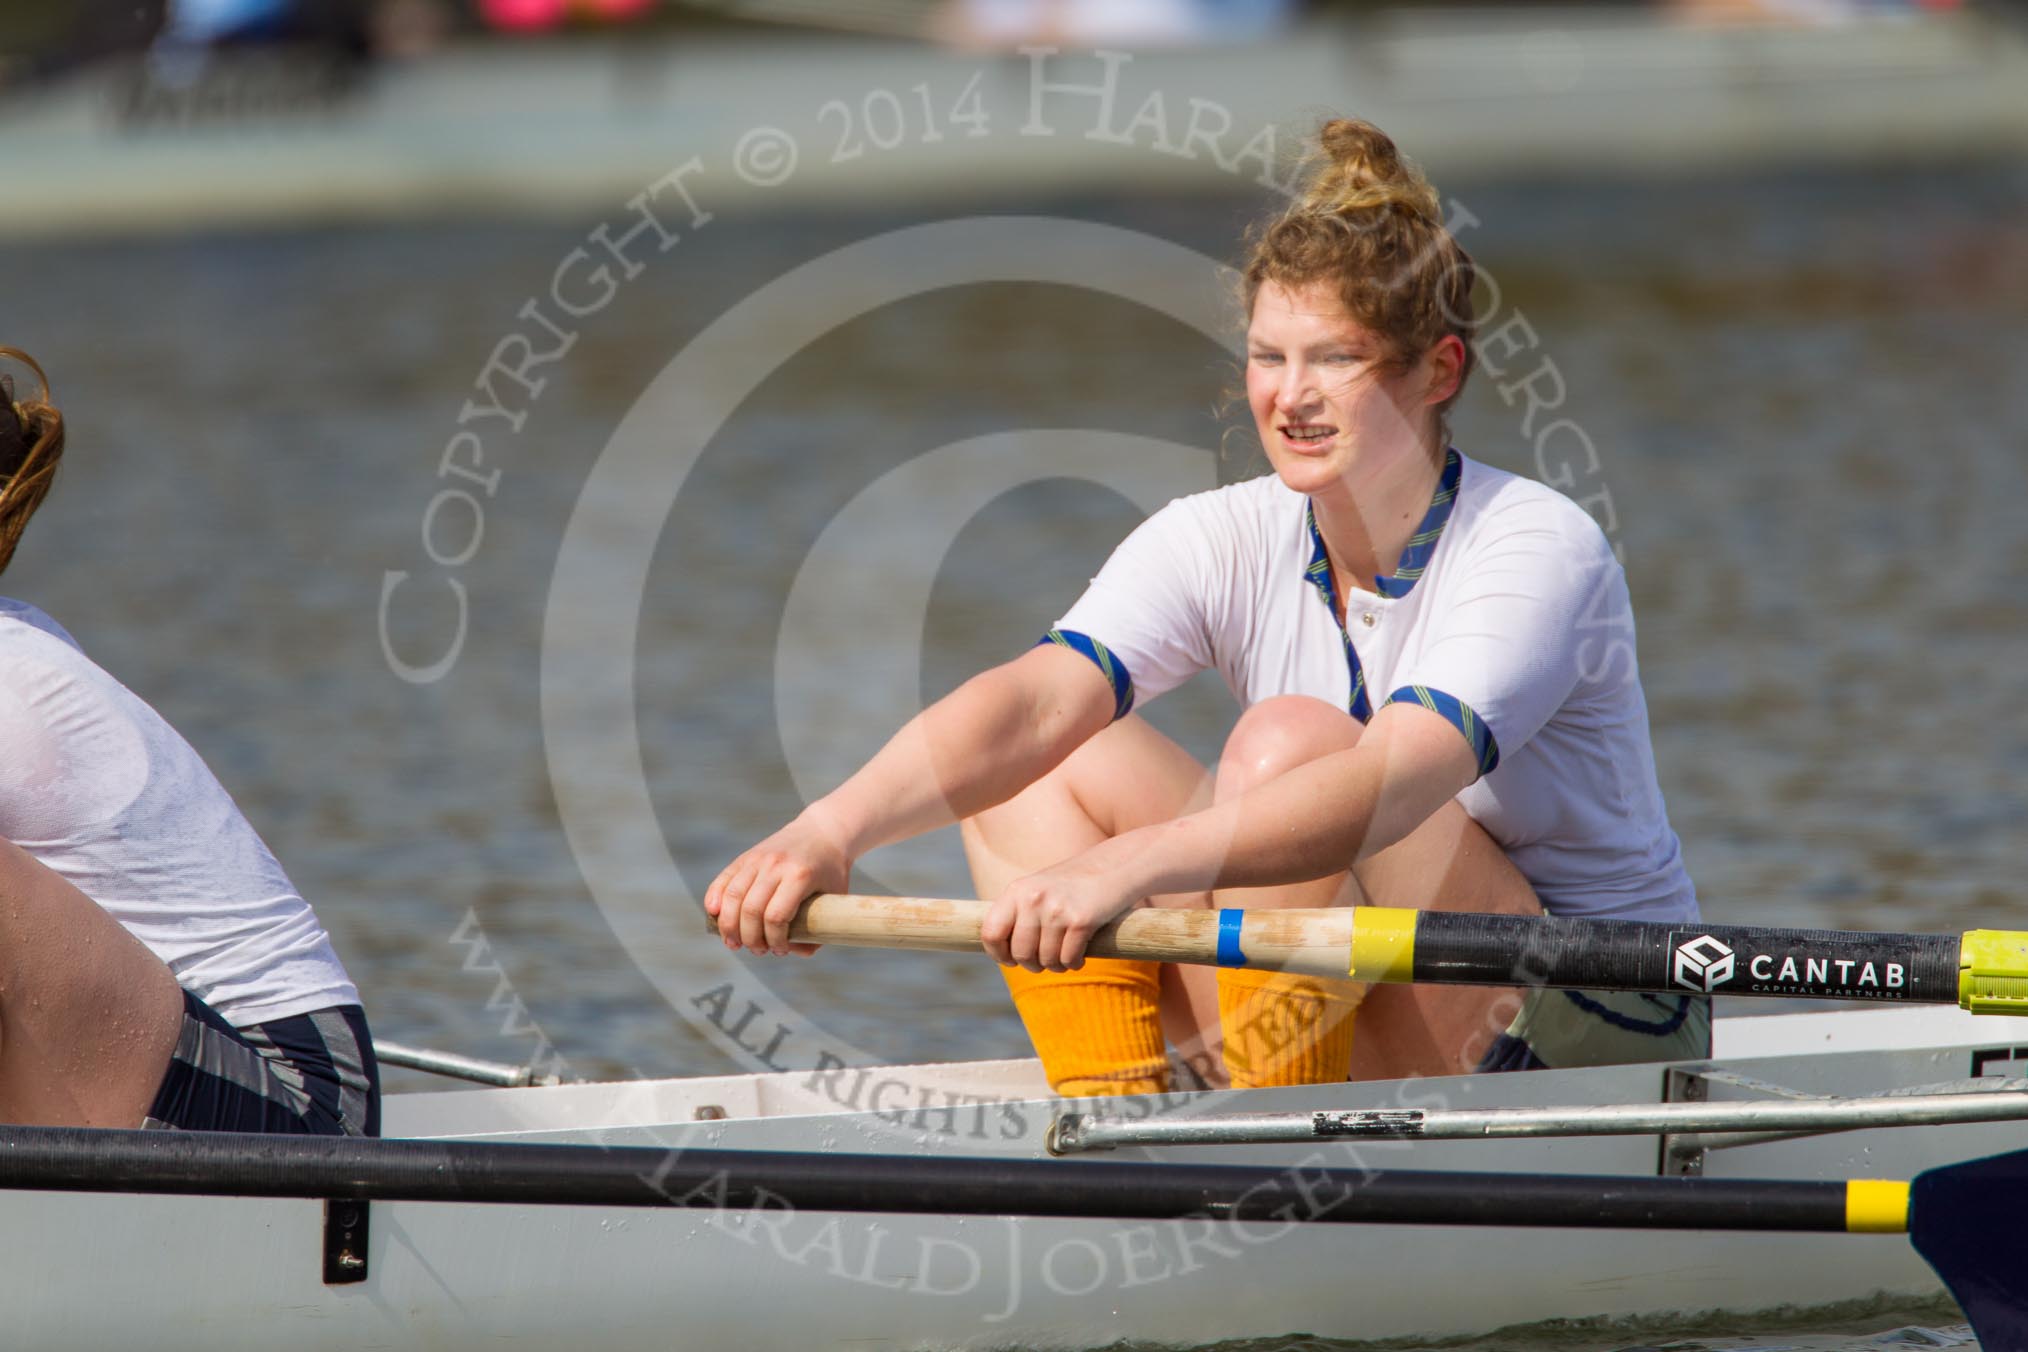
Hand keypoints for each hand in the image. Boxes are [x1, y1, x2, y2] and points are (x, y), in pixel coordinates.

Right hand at [703, 813, 851, 956]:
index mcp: (800, 876)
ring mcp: (758, 859)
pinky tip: (714, 915)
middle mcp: (776, 865)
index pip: (776, 916)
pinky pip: (724, 879)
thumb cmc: (831, 871)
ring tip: (733, 943)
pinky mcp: (746, 856)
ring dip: (728, 926)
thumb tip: (793, 951)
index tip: (779, 950)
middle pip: (751, 910)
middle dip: (750, 938)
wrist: (823, 831)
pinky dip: (714, 898)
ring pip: (733, 896)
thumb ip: (819, 929)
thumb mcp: (835, 898)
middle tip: (757, 950)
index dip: (774, 940)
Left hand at [981, 845, 1145, 972]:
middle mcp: (1033, 898)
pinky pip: (1069, 959)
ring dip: (1057, 965)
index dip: (998, 954)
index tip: (1010, 960)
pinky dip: (1074, 963)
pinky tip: (1080, 956)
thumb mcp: (1038, 889)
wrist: (1115, 866)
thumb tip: (1001, 952)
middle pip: (1020, 953)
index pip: (991, 933)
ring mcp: (1057, 909)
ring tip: (1064, 957)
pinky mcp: (1081, 920)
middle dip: (1033, 965)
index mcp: (1017, 890)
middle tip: (1044, 962)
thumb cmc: (1074, 884)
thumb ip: (1018, 914)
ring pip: (1046, 960)